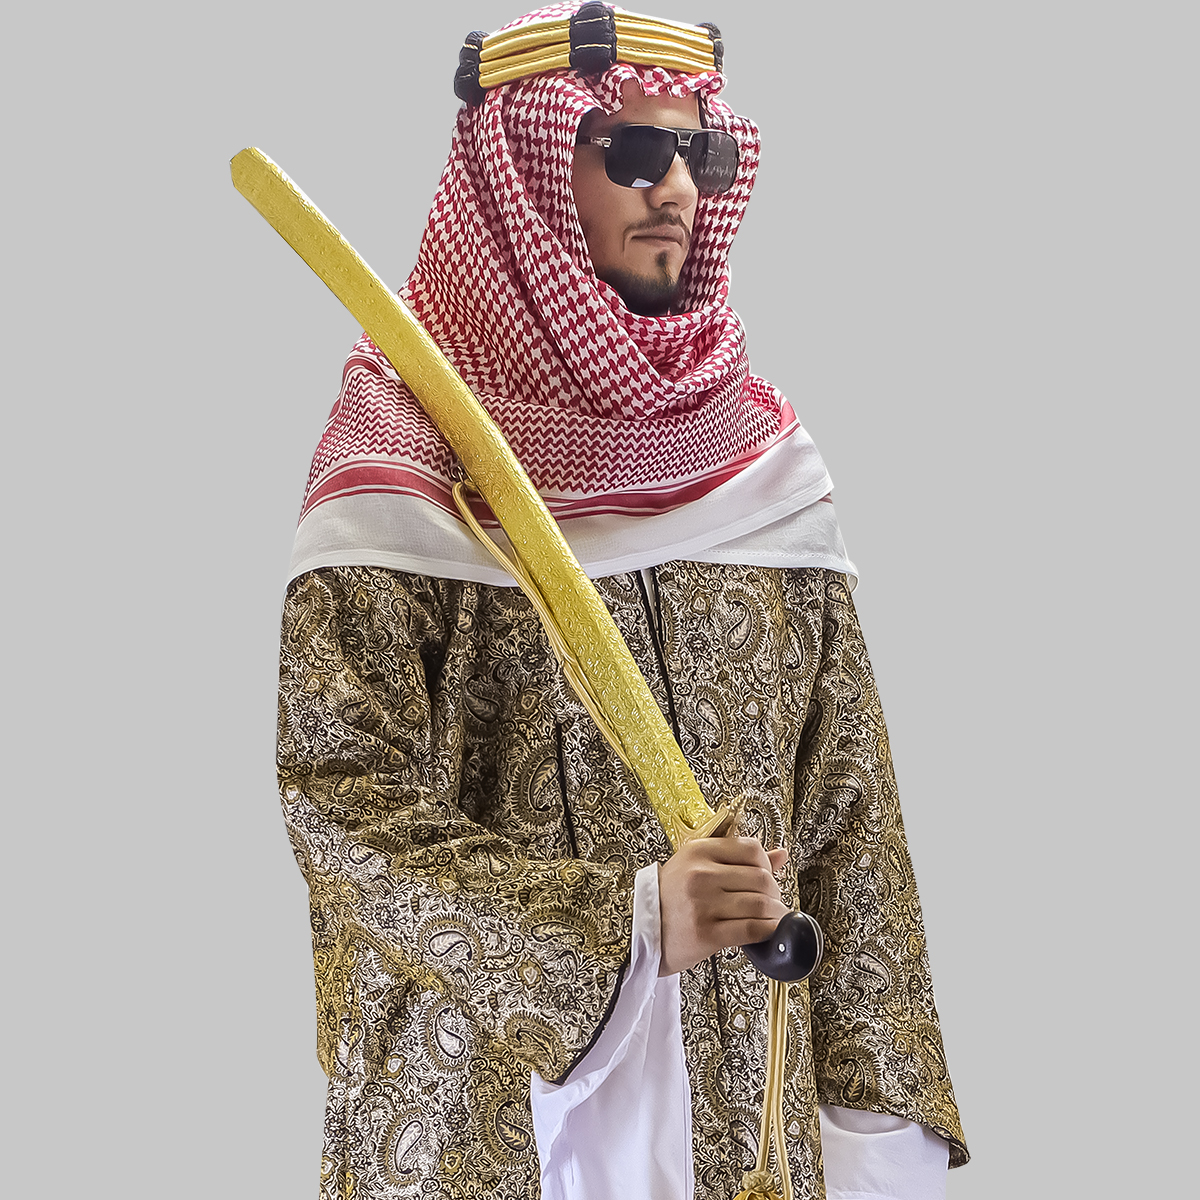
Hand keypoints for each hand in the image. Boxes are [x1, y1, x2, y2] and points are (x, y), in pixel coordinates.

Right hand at [657, 836, 789, 976]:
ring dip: (776, 914)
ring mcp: (702, 904)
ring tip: (773, 918)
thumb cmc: (671, 900)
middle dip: (775, 893)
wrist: (642, 933)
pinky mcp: (706, 933)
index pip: (751, 849)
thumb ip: (738, 859)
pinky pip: (751, 929)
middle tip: (772, 902)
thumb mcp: (696, 867)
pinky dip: (769, 931)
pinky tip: (770, 932)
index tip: (767, 877)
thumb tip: (781, 854)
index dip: (768, 865)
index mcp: (697, 852)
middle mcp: (700, 874)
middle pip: (761, 878)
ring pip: (760, 904)